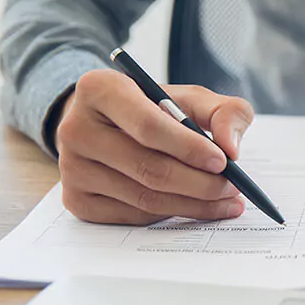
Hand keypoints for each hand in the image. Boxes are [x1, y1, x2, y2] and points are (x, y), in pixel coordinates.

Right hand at [55, 69, 254, 224]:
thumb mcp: (191, 98)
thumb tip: (231, 147)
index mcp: (99, 89)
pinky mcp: (75, 200)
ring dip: (193, 204)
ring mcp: (71, 168)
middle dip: (200, 183)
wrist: (108, 125)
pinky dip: (170, 214)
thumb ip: (224, 111)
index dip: (189, 147)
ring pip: (144, 198)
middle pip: (148, 168)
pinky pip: (133, 216)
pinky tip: (193, 205)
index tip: (223, 161)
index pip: (148, 126)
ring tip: (225, 200)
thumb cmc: (154, 108)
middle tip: (233, 188)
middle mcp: (75, 128)